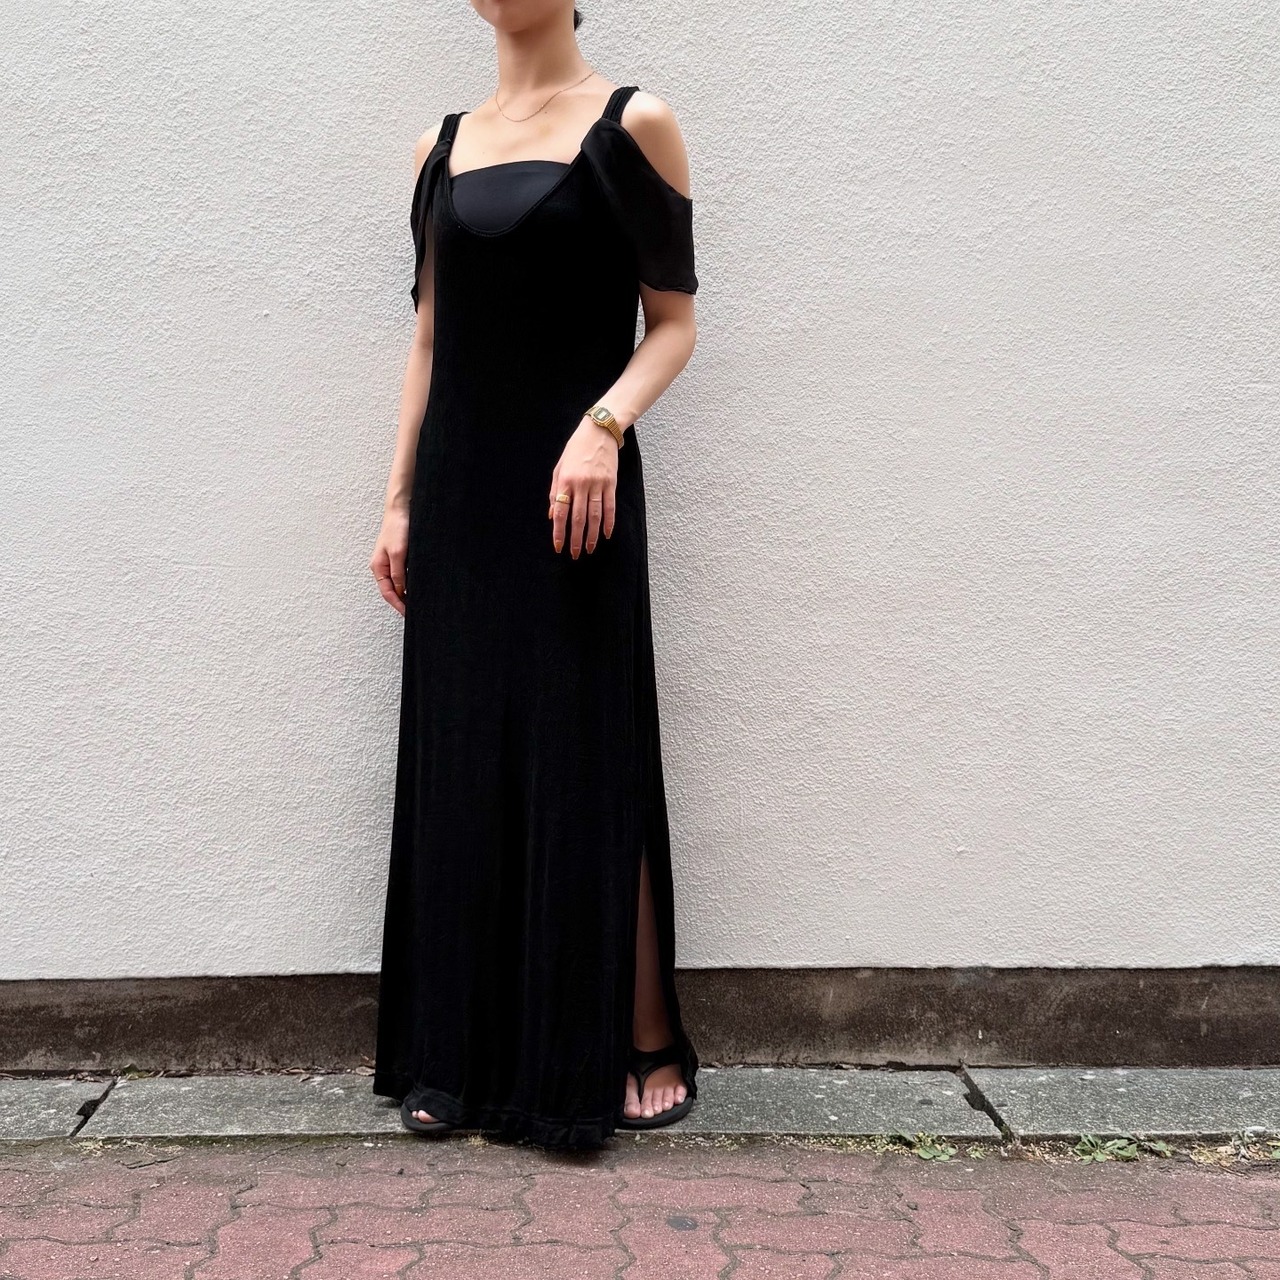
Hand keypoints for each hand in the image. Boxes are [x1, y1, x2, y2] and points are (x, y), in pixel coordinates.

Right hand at [370, 505, 409, 614]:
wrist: (402, 509)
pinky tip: (418, 586)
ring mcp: (391, 561)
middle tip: (414, 612)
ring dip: (406, 593)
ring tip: (417, 602)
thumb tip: (401, 591)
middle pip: (392, 590)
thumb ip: (398, 573)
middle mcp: (383, 566)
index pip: (387, 592)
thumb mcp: (398, 553)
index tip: (408, 614)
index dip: (398, 604)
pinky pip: (404, 574)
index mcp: (378, 567)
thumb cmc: (397, 528)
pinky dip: (410, 582)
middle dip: (402, 602)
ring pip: (398, 583)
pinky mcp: (400, 556)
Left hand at [548, 416, 618, 556]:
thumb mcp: (560, 467)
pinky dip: (609, 522)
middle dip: (575, 538)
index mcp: (565, 481)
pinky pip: (610, 507)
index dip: (559, 532)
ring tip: (590, 549)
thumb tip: (553, 515)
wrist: (599, 431)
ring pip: (594, 515)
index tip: (558, 547)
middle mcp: (581, 484)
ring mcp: (597, 484)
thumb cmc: (576, 449)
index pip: (561, 512)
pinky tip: (607, 534)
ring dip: (592, 535)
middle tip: (574, 554)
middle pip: (578, 518)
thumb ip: (555, 492)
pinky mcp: (611, 483)